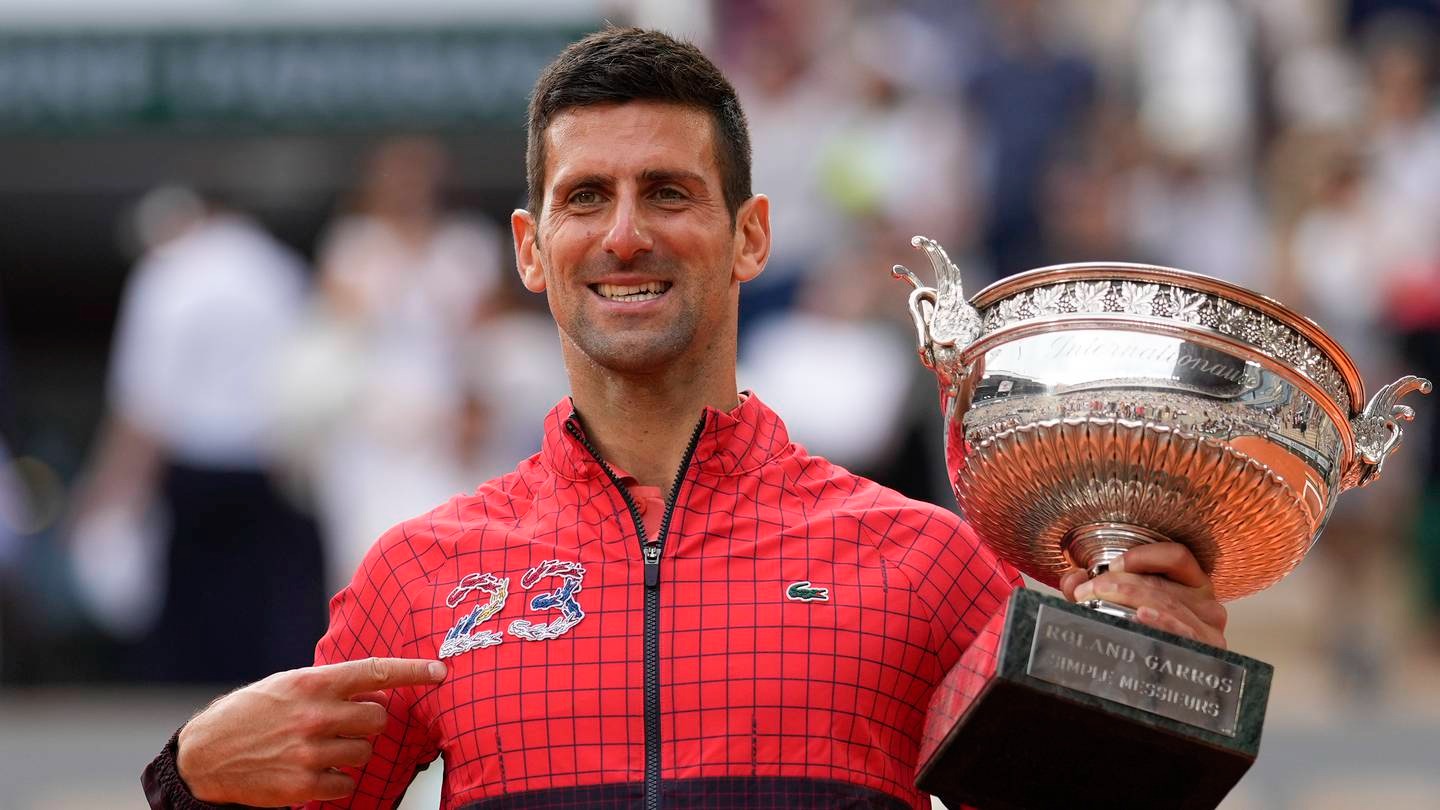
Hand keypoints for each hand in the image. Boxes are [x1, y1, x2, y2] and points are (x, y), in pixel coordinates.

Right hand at [176, 657, 446, 805]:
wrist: (205, 755)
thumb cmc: (251, 713)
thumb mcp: (287, 685)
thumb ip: (330, 686)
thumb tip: (378, 689)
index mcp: (311, 683)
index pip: (374, 671)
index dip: (412, 671)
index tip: (440, 671)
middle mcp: (313, 715)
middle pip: (378, 717)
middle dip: (371, 721)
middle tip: (348, 724)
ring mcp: (309, 752)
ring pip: (365, 751)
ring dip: (353, 751)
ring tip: (323, 747)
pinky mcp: (302, 784)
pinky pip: (347, 783)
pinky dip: (338, 779)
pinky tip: (314, 771)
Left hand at [1059, 542, 1227, 648]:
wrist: (1168, 695)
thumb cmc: (1146, 644)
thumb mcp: (1122, 611)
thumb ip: (1095, 591)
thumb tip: (1073, 579)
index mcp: (1192, 587)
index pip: (1177, 557)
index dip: (1143, 556)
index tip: (1112, 566)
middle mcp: (1206, 605)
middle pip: (1161, 583)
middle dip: (1118, 582)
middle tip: (1086, 589)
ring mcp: (1208, 630)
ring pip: (1166, 603)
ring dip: (1126, 598)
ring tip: (1095, 599)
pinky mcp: (1206, 653)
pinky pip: (1182, 631)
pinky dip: (1160, 621)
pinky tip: (1141, 615)